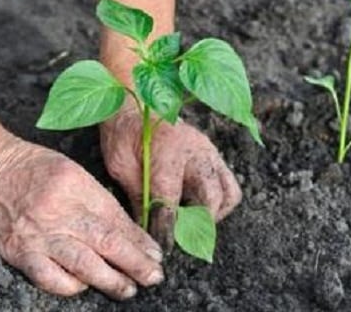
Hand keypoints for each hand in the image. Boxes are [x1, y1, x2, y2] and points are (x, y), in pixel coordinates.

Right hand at [0, 132, 164, 298]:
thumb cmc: (34, 169)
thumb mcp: (73, 173)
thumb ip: (99, 201)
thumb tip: (130, 232)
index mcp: (78, 186)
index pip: (117, 220)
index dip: (140, 241)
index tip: (156, 255)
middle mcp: (61, 211)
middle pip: (107, 243)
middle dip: (136, 264)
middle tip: (153, 277)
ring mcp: (39, 234)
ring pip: (83, 264)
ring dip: (111, 280)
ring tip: (129, 289)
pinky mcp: (20, 252)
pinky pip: (50, 277)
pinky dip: (71, 286)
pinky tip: (84, 286)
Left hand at [100, 100, 241, 248]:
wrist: (137, 103)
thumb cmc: (124, 134)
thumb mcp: (120, 166)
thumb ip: (137, 197)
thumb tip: (145, 230)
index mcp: (166, 152)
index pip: (170, 201)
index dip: (167, 229)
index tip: (163, 247)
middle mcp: (195, 152)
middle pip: (209, 199)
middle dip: (195, 225)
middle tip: (179, 238)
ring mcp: (209, 153)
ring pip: (227, 194)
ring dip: (212, 215)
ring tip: (192, 223)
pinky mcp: (215, 156)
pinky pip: (230, 185)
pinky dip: (221, 203)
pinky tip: (199, 208)